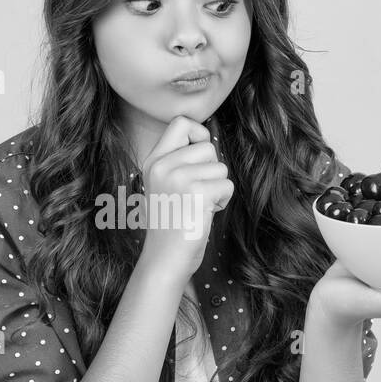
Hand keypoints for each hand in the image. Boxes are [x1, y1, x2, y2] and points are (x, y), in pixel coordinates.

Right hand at [134, 115, 233, 283]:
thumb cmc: (170, 224)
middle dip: (211, 170)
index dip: (198, 133)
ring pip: (220, 168)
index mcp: (153, 161)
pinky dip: (222, 201)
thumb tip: (206, 139)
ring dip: (217, 188)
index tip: (199, 153)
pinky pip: (227, 185)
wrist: (164, 258)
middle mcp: (163, 166)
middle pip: (208, 147)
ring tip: (199, 206)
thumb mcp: (164, 185)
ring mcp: (179, 178)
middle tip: (197, 193)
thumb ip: (179, 162)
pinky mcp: (197, 193)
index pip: (180, 123)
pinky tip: (205, 214)